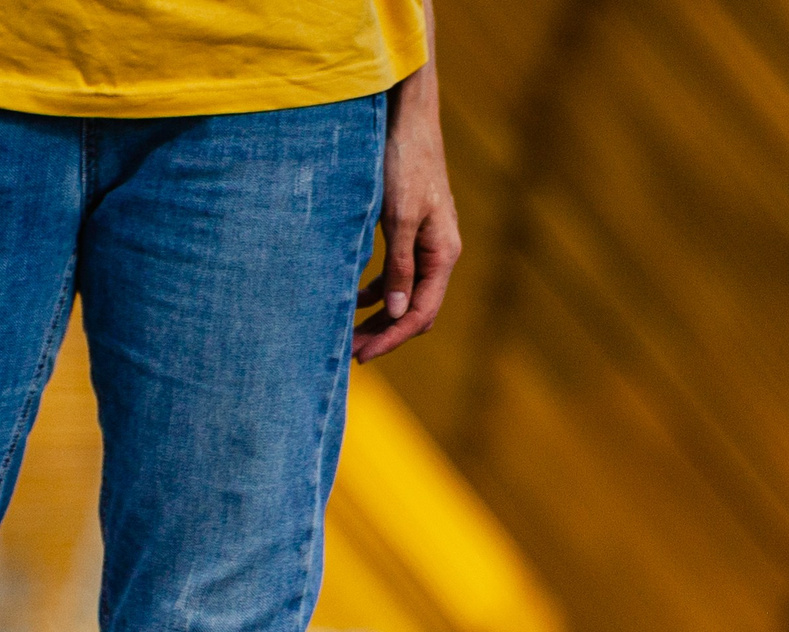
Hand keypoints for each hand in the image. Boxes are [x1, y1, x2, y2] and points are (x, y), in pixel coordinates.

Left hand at [353, 49, 459, 361]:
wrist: (406, 119)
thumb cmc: (404, 161)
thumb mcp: (398, 216)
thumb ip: (399, 265)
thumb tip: (397, 310)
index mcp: (443, 252)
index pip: (421, 313)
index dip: (392, 338)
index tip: (361, 355)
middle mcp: (438, 252)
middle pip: (415, 310)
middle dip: (384, 333)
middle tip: (348, 352)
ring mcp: (425, 242)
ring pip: (403, 294)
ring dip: (378, 316)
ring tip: (346, 333)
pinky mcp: (409, 231)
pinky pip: (396, 274)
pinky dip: (376, 291)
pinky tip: (352, 297)